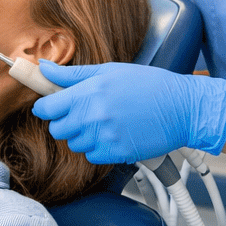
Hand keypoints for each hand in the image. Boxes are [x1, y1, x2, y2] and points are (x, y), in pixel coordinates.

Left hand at [30, 61, 225, 163]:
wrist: (182, 107)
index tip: (50, 106)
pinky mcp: (117, 154)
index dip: (46, 107)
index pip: (46, 108)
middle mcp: (94, 116)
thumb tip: (43, 68)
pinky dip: (98, 148)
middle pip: (57, 129)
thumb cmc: (147, 84)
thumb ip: (72, 75)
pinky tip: (113, 134)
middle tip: (82, 112)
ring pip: (74, 144)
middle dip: (65, 121)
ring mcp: (105, 137)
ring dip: (82, 136)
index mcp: (89, 92)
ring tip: (102, 122)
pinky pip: (92, 156)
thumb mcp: (108, 71)